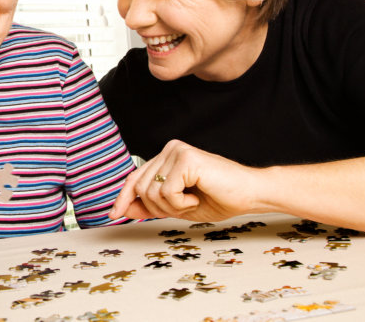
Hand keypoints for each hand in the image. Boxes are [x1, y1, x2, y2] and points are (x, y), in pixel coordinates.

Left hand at [108, 139, 264, 222]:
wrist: (250, 195)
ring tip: (193, 201)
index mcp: (166, 157)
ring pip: (151, 192)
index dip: (123, 198)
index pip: (135, 178)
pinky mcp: (186, 158)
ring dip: (172, 207)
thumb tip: (121, 210)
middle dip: (157, 208)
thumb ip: (150, 205)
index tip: (113, 215)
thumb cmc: (220, 199)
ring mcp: (177, 151)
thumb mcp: (177, 207)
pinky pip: (166, 191)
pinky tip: (198, 196)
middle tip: (184, 207)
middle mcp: (169, 149)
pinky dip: (181, 203)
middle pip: (140, 188)